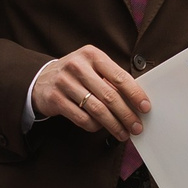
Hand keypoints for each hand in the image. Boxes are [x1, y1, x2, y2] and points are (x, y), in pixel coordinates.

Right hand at [33, 44, 150, 143]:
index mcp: (92, 55)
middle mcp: (78, 66)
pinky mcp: (56, 99)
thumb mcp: (91, 67)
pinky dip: (95, 126)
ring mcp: (65, 83)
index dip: (135, 94)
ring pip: (97, 110)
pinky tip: (101, 128)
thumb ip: (110, 78)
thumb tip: (136, 100)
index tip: (145, 107)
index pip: (120, 76)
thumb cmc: (75, 74)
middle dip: (127, 114)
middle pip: (110, 96)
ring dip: (114, 125)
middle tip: (137, 126)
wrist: (41, 79)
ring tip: (123, 133)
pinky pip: (82, 118)